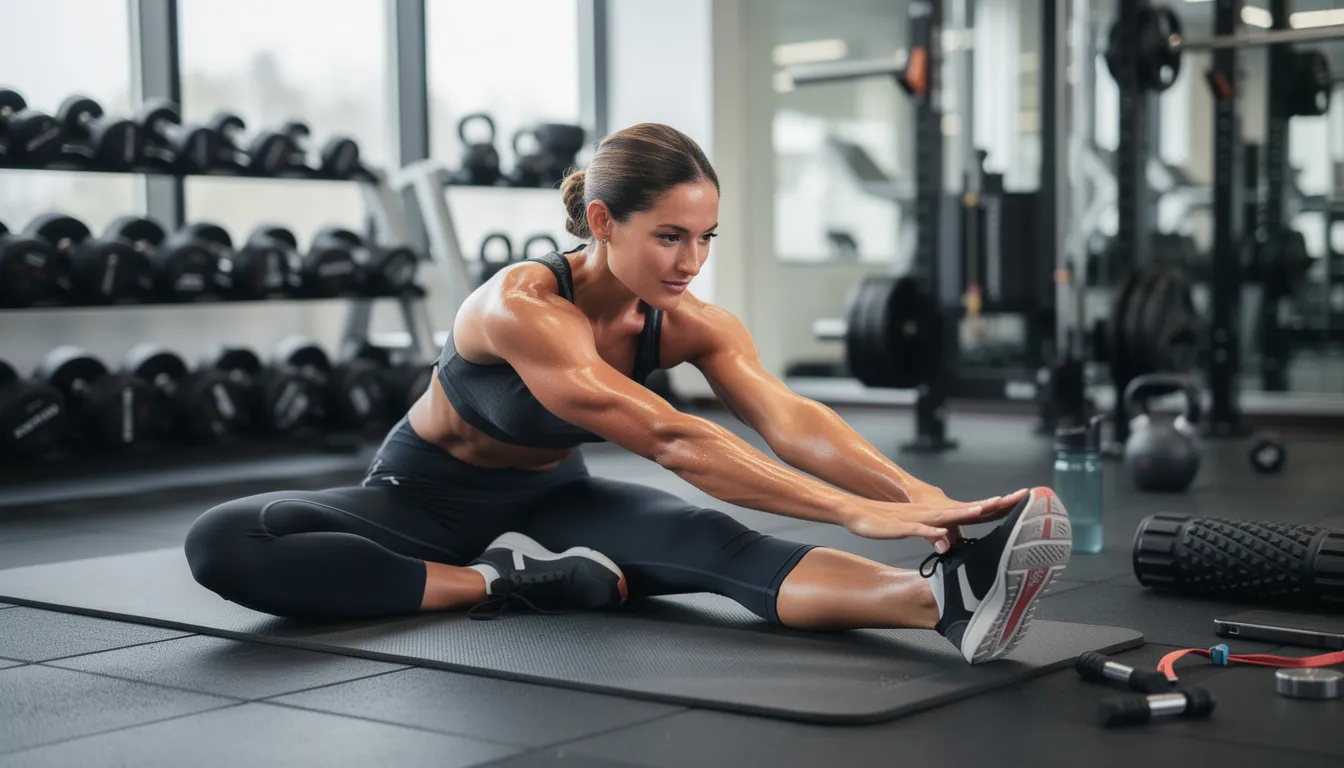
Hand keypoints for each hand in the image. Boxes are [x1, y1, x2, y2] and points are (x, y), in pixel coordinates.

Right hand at [843, 487, 1029, 550]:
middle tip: (1018, 498)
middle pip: (968, 509)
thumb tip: (951, 543)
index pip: (976, 512)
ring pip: (946, 516)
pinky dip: (931, 531)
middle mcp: (934, 514)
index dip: (998, 508)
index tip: (1021, 503)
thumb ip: (937, 537)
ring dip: (964, 513)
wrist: (860, 514)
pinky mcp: (903, 527)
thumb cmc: (890, 523)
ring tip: (984, 510)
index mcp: (941, 516)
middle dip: (993, 504)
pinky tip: (940, 532)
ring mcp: (919, 519)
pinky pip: (919, 529)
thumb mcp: (920, 532)